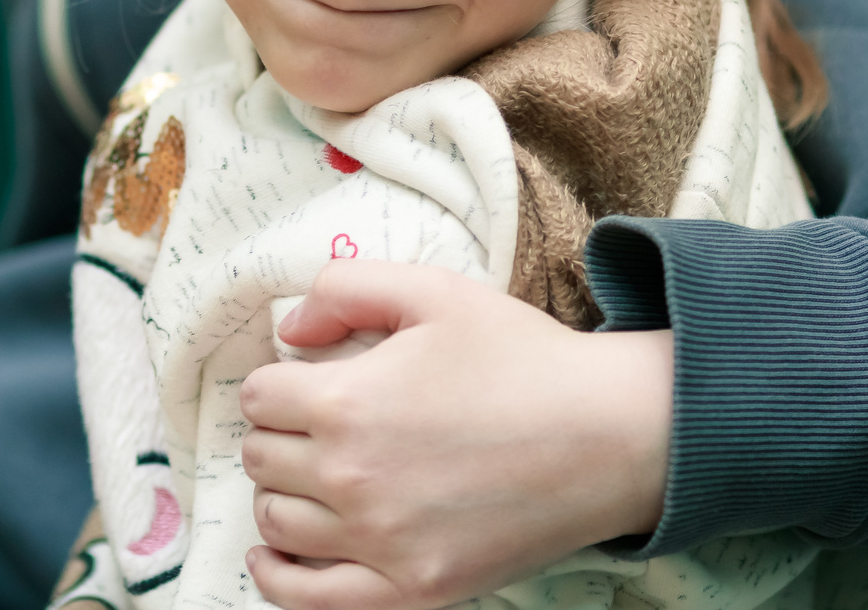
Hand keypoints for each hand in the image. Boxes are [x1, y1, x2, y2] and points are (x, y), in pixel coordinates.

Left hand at [238, 262, 670, 609]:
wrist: (609, 434)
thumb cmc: (523, 357)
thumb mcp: (433, 290)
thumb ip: (344, 288)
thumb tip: (289, 332)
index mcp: (347, 401)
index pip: (258, 399)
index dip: (280, 383)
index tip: (307, 383)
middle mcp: (351, 478)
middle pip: (261, 459)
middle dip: (280, 434)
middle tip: (317, 424)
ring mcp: (382, 544)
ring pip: (277, 524)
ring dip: (283, 493)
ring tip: (312, 477)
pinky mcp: (415, 592)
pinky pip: (310, 601)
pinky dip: (278, 578)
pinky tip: (275, 557)